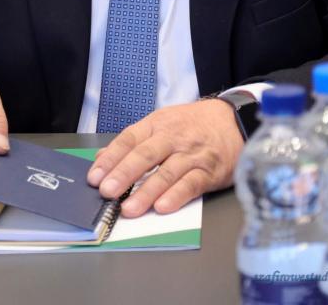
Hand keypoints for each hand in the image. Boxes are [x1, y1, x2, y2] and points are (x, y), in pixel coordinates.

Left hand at [87, 99, 243, 216]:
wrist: (233, 120)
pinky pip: (191, 183)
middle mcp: (173, 137)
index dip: (111, 158)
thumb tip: (102, 158)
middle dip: (124, 174)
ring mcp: (192, 154)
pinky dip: (176, 195)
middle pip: (145, 155)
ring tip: (129, 208)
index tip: (94, 176)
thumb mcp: (162, 123)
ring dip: (147, 191)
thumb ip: (133, 141)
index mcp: (158, 124)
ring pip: (167, 172)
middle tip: (107, 191)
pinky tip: (163, 207)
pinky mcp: (209, 171)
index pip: (129, 139)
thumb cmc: (193, 124)